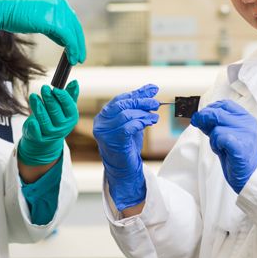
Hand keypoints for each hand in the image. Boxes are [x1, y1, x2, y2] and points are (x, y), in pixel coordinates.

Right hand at [0, 0, 85, 64]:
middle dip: (78, 42)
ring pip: (73, 33)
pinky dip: (72, 49)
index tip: (76, 45)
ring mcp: (58, 11)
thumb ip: (53, 25)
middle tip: (79, 56)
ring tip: (75, 60)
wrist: (3, 10)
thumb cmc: (16, 14)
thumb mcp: (39, 17)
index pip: (71, 19)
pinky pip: (68, 38)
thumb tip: (64, 38)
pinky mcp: (54, 22)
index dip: (75, 34)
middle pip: (75, 26)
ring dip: (76, 48)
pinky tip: (71, 58)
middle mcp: (60, 3)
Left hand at [18, 80, 79, 165]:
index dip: (62, 97)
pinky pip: (36, 132)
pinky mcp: (39, 137)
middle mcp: (63, 127)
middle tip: (44, 88)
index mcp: (71, 118)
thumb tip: (74, 82)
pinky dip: (34, 127)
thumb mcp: (65, 107)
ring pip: (44, 119)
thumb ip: (70, 95)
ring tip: (33, 96)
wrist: (46, 137)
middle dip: (49, 99)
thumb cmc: (56, 118)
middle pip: (55, 111)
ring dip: (38, 107)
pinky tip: (31, 121)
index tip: (56, 88)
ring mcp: (51, 133)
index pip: (68, 106)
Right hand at [93, 84, 159, 210]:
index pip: (120, 99)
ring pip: (126, 115)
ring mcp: (105, 133)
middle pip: (122, 105)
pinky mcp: (113, 141)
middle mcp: (101, 123)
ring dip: (143, 114)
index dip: (137, 93)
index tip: (152, 89)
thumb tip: (152, 89)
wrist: (124, 169)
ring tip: (155, 116)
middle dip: (141, 102)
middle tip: (155, 103)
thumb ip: (138, 106)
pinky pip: (128, 127)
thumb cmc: (127, 145)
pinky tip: (150, 122)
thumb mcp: (132, 122)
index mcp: (103, 116)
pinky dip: (141, 122)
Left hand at [191, 100, 256, 193]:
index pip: (225, 104)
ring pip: (217, 128)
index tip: (201, 115)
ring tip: (220, 148)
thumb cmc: (237, 156)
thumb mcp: (226, 136)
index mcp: (246, 118)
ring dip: (212, 139)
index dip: (210, 108)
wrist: (250, 176)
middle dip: (203, 118)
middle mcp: (247, 124)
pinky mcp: (240, 147)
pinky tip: (221, 151)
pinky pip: (220, 138)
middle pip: (218, 113)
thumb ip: (215, 125)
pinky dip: (216, 144)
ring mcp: (245, 134)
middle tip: (196, 123)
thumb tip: (198, 117)